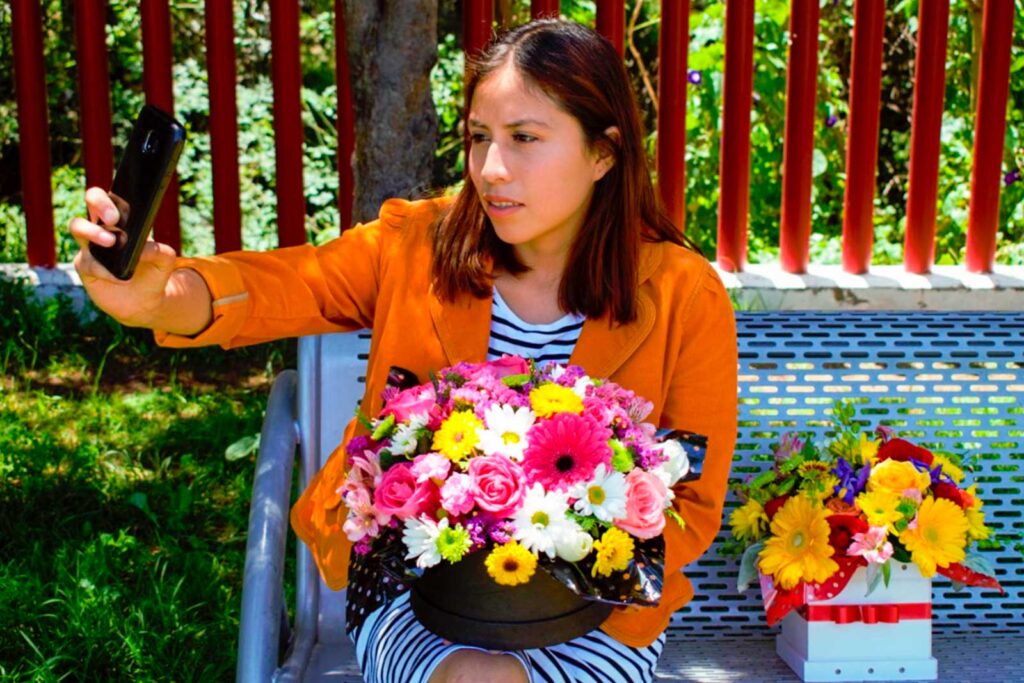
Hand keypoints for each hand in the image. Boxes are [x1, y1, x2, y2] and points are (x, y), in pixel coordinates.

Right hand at [70, 186, 179, 328]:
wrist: (144, 301)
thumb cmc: (153, 272)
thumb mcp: (165, 261)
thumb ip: (161, 252)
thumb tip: (142, 249)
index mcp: (126, 218)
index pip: (116, 196)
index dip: (116, 196)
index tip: (126, 207)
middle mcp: (104, 225)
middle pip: (91, 199)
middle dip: (100, 202)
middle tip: (114, 219)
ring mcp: (91, 244)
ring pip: (77, 226)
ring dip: (93, 232)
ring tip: (111, 241)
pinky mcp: (85, 266)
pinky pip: (89, 263)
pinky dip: (104, 270)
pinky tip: (120, 277)